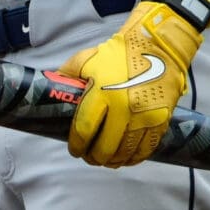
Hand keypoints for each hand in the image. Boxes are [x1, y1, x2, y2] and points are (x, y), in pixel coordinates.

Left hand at [59, 0, 202, 167]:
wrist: (157, 47)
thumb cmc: (119, 53)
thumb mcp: (86, 60)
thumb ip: (67, 75)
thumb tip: (49, 86)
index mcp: (102, 93)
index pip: (84, 130)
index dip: (77, 145)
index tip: (74, 150)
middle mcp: (123, 109)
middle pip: (105, 147)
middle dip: (93, 157)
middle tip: (89, 158)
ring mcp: (144, 117)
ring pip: (125, 152)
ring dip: (113, 161)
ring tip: (106, 161)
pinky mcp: (161, 120)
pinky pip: (146, 148)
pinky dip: (135, 158)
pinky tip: (127, 159)